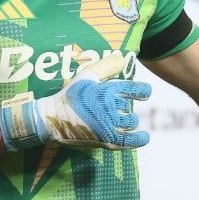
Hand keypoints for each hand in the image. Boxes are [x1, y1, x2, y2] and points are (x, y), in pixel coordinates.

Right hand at [0, 53, 151, 150]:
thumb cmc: (70, 97)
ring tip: (119, 121)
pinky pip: (130, 140)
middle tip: (114, 109)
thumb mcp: (85, 77)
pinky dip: (139, 139)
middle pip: (128, 107)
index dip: (142, 91)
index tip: (145, 93)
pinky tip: (144, 137)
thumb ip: (105, 66)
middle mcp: (110, 107)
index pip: (133, 89)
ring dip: (128, 121)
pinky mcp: (107, 140)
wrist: (52, 119)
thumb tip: (123, 59)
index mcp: (106, 90)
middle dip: (124, 108)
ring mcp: (109, 124)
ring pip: (130, 122)